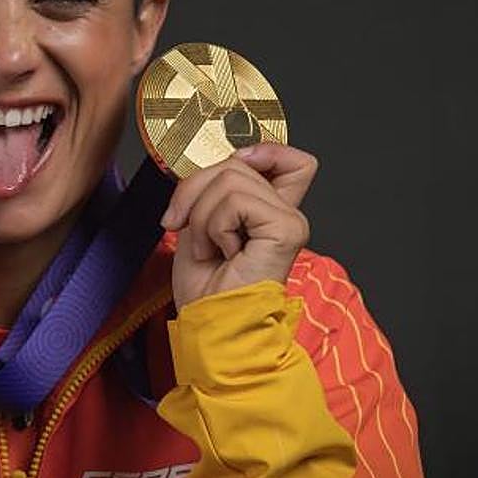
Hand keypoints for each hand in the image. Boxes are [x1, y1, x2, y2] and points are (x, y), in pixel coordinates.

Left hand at [161, 143, 317, 310]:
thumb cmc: (205, 287)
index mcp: (270, 211)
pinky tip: (223, 253)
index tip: (232, 170)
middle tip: (186, 228)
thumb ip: (217, 186)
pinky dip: (214, 226)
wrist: (212, 327)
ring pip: (230, 178)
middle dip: (194, 191)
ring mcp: (290, 221)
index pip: (291, 160)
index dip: (261, 150)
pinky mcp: (286, 229)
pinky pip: (235, 200)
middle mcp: (286, 213)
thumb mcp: (201, 221)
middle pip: (237, 163)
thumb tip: (228, 159)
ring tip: (210, 249)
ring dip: (202, 216)